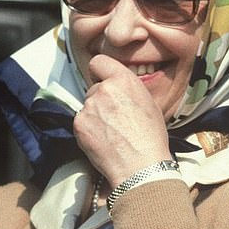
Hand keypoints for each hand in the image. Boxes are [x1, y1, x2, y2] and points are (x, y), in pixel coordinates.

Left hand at [73, 54, 171, 186]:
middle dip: (101, 100)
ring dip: (94, 116)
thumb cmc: (150, 139)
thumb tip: (118, 90)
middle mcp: (103, 89)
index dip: (100, 73)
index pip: (98, 62)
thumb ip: (128, 90)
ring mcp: (89, 107)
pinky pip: (81, 122)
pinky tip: (103, 141)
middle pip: (93, 88)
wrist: (140, 166)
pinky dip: (88, 131)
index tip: (103, 82)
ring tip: (111, 133)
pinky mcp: (79, 124)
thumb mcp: (148, 103)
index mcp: (123, 80)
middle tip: (114, 119)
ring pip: (87, 106)